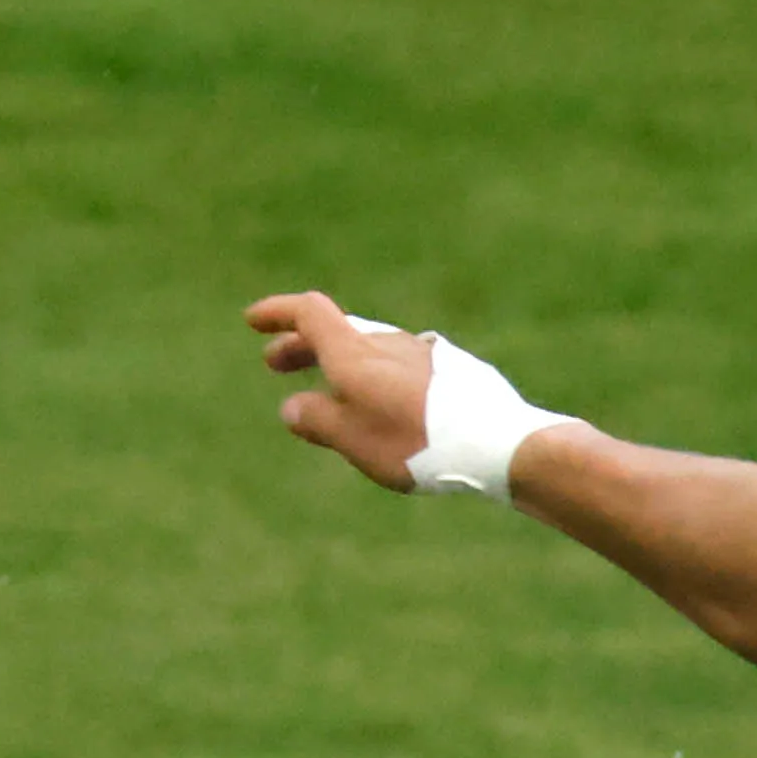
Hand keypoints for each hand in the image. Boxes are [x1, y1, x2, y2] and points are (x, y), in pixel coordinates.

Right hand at [246, 291, 438, 490]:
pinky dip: (380, 375)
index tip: (255, 322)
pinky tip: (389, 403)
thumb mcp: (356, 440)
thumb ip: (319, 421)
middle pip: (339, 331)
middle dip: (303, 345)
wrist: (501, 445)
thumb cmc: (422, 445)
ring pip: (373, 348)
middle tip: (278, 364)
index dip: (279, 313)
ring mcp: (426, 354)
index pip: (309, 312)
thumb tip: (294, 408)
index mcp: (356, 352)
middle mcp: (390, 343)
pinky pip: (405, 366)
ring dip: (344, 362)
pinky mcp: (457, 373)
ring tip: (332, 389)